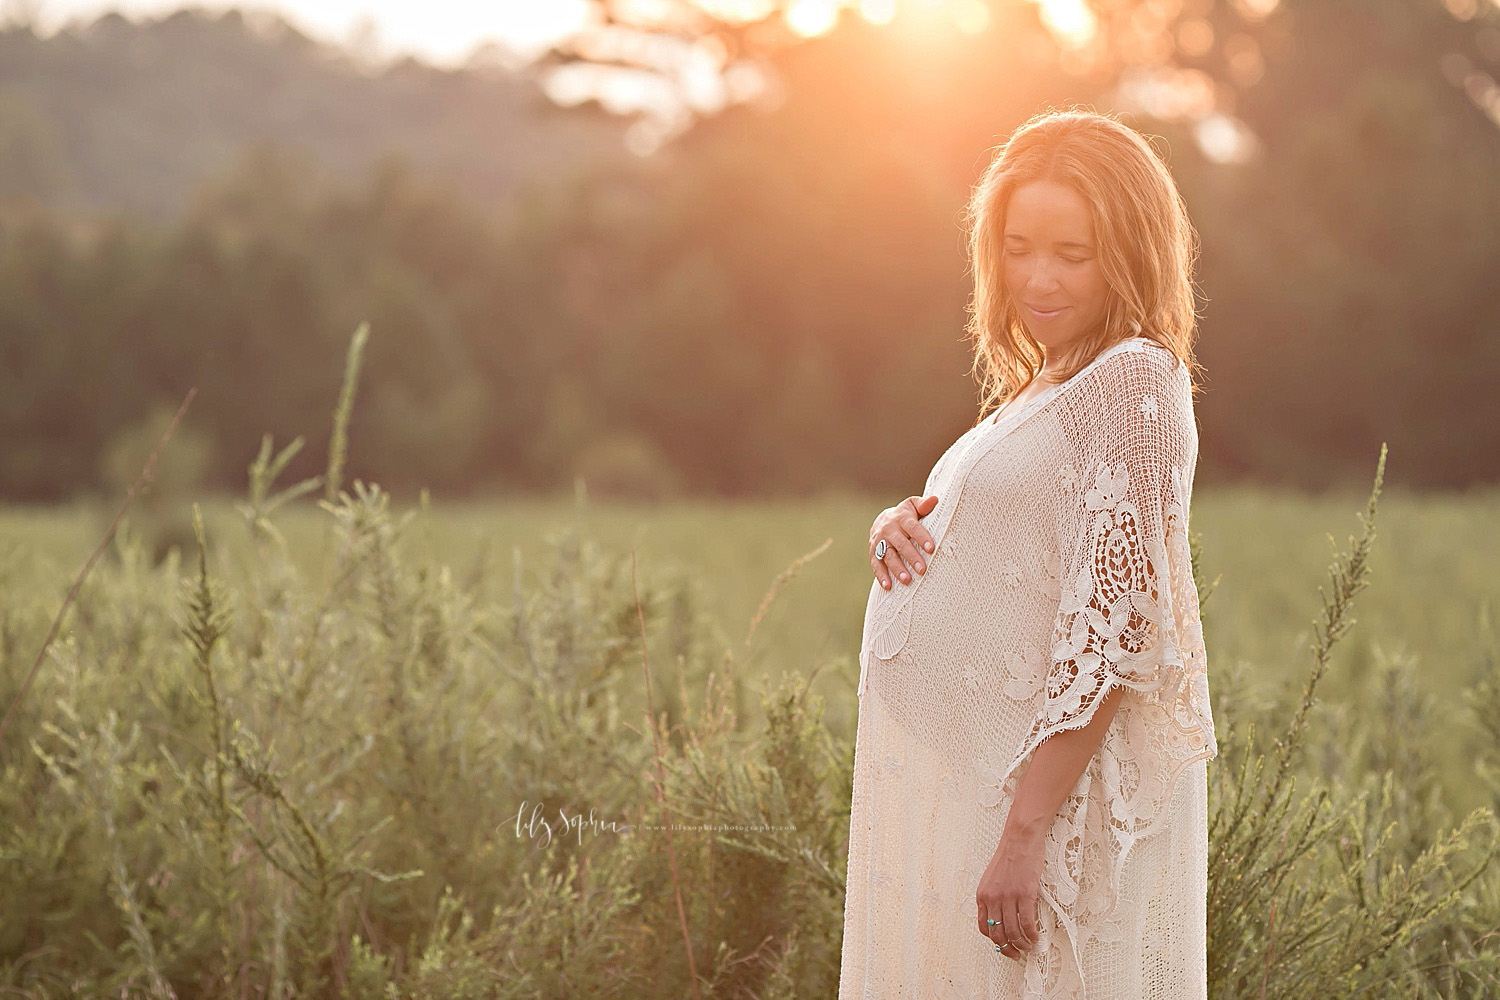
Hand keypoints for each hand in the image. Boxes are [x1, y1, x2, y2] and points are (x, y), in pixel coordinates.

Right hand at [869, 495, 937, 588]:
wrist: (883, 520)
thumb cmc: (906, 515)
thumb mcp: (913, 506)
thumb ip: (924, 505)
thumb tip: (935, 500)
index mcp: (900, 518)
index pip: (912, 527)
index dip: (921, 537)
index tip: (931, 549)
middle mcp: (888, 529)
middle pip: (900, 544)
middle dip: (911, 557)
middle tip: (922, 569)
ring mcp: (879, 541)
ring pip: (887, 555)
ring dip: (896, 568)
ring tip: (907, 580)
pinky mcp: (873, 552)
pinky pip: (876, 564)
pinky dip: (881, 575)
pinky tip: (888, 586)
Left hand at [975, 826, 1043, 961]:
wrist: (1019, 839)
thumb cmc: (1009, 856)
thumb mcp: (992, 878)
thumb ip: (993, 897)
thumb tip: (1000, 916)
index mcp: (982, 895)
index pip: (984, 927)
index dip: (995, 941)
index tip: (1004, 946)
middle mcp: (992, 898)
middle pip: (998, 933)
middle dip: (1008, 949)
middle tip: (1018, 955)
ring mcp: (1008, 897)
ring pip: (1013, 932)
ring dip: (1022, 944)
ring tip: (1029, 947)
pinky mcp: (1024, 894)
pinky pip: (1027, 923)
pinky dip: (1032, 934)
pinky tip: (1036, 937)